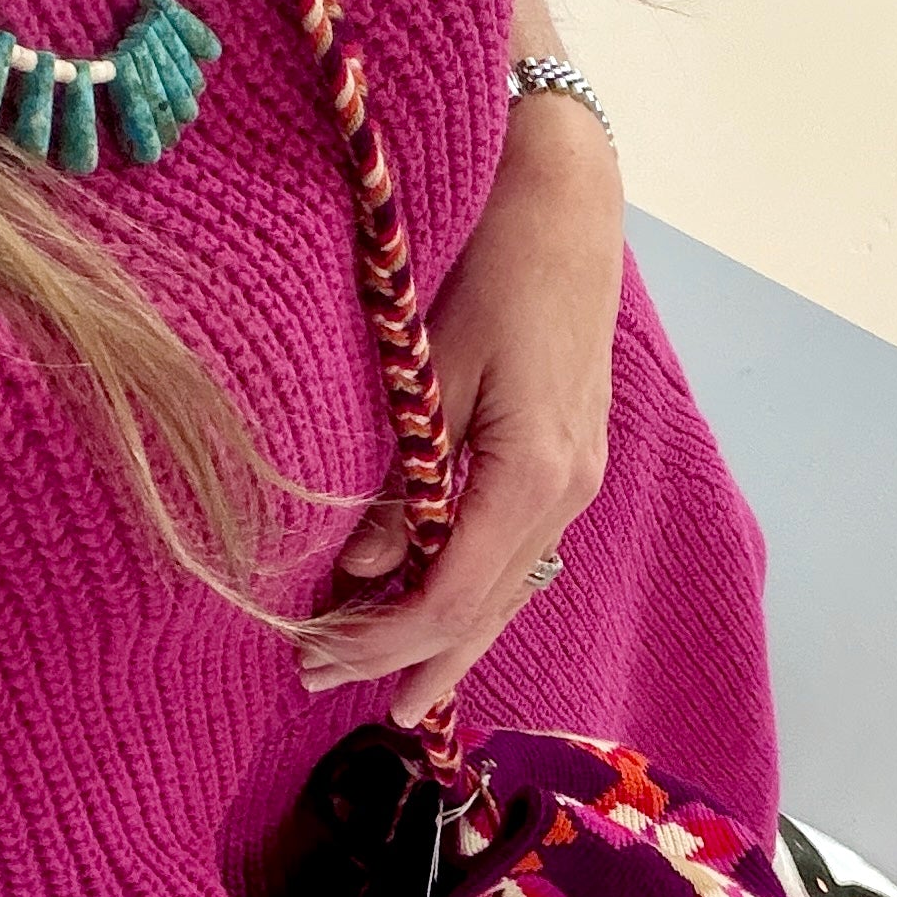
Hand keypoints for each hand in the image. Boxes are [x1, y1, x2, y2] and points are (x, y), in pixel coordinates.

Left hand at [299, 92, 623, 723]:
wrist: (565, 201)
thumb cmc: (491, 266)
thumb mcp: (427, 370)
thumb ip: (398, 477)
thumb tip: (361, 568)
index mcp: (535, 474)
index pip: (454, 595)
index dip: (385, 641)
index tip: (318, 659)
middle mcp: (568, 492)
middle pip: (488, 611)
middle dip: (414, 660)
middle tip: (340, 695)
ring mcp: (578, 480)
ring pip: (509, 589)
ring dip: (447, 637)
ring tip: (392, 683)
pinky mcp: (571, 460)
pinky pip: (518, 553)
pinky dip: (473, 591)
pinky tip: (435, 610)